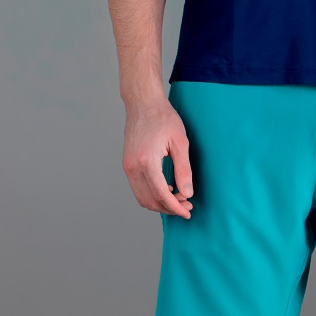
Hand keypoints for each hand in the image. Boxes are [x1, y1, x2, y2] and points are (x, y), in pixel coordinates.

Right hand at [122, 97, 194, 218]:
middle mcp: (133, 167)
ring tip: (178, 199)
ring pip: (142, 197)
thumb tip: (187, 193)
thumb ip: (183, 169)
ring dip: (159, 203)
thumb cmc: (163, 118)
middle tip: (186, 205)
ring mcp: (127, 166)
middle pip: (150, 201)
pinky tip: (167, 188)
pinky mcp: (127, 164)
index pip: (161, 195)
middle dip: (168, 208)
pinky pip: (138, 188)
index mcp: (147, 162)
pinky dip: (151, 194)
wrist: (143, 103)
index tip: (188, 212)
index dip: (175, 207)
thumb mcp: (180, 142)